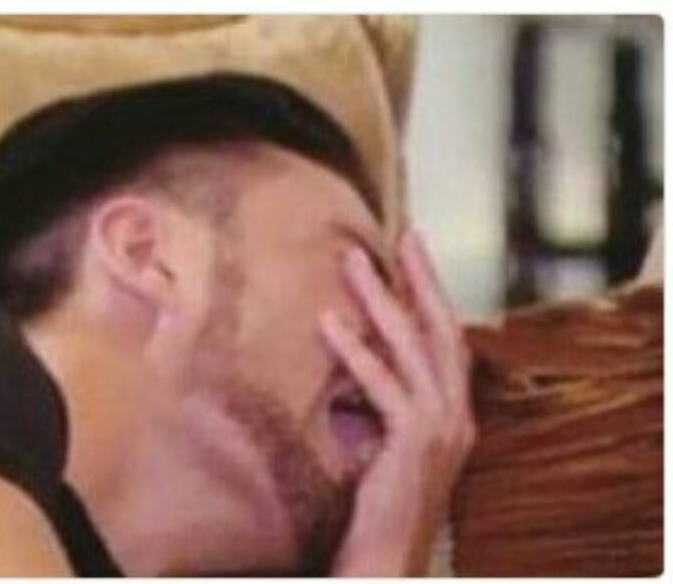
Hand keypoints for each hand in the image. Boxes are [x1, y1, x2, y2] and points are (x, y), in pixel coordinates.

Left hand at [320, 230, 475, 576]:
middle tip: (402, 235)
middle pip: (443, 331)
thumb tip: (345, 354)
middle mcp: (457, 417)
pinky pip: (384, 386)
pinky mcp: (414, 445)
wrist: (384, 563)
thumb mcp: (381, 443)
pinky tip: (328, 323)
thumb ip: (375, 401)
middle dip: (423, 279)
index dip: (433, 296)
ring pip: (414, 348)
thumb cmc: (376, 507)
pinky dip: (356, 352)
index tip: (413, 253)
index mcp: (453, 415)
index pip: (448, 342)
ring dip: (382, 300)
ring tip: (353, 261)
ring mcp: (441, 430)